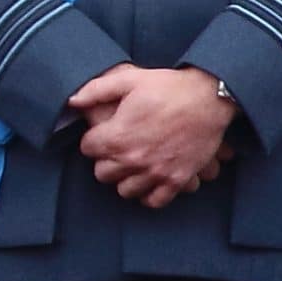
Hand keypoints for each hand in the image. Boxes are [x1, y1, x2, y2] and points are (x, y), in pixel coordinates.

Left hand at [70, 65, 237, 208]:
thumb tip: (72, 101)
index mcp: (117, 136)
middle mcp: (133, 159)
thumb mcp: (129, 79)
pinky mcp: (176, 180)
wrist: (209, 97)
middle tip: (117, 148)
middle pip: (102, 173)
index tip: (103, 133)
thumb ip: (96, 90)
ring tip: (132, 164)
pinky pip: (154, 201)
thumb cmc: (169, 87)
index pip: (88, 149)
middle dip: (106, 160)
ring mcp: (155, 173)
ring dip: (125, 178)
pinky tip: (149, 180)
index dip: (93, 139)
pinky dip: (149, 194)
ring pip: (125, 190)